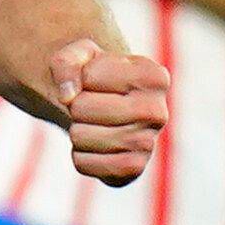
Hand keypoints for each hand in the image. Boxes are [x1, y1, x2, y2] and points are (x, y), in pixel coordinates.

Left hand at [50, 38, 169, 187]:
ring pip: (79, 137)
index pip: (89, 75)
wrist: (111, 110)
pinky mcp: (132, 169)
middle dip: (75, 104)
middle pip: (81, 107)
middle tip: (90, 105)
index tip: (97, 80)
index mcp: (154, 77)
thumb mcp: (81, 55)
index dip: (81, 76)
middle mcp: (158, 112)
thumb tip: (67, 96)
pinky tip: (95, 146)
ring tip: (93, 124)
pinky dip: (78, 154)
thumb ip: (67, 61)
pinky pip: (83, 164)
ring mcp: (148, 144)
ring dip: (75, 130)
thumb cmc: (97, 76)